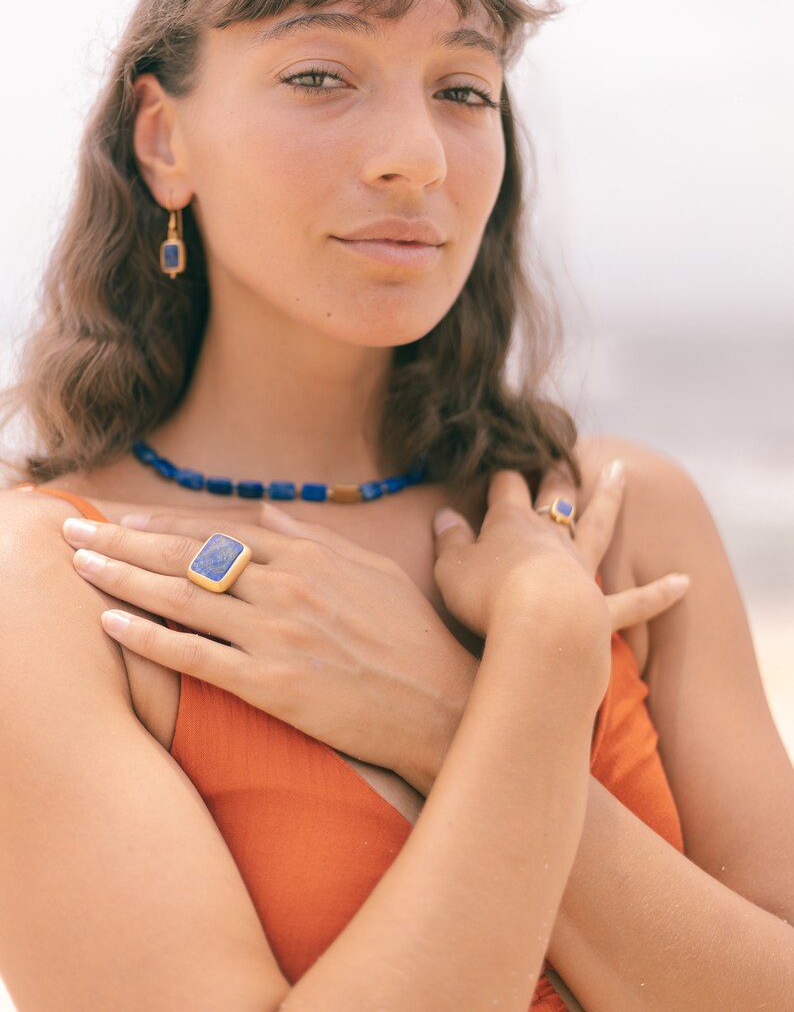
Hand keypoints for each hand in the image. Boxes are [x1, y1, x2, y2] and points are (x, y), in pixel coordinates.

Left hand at [64, 504, 476, 792]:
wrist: (438, 702)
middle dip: (126, 541)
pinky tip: (113, 626)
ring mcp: (278, 635)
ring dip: (124, 580)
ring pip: (184, 599)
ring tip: (81, 568)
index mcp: (311, 555)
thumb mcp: (372, 569)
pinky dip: (151, 639)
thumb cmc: (410, 635)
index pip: (221, 531)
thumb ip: (315, 538)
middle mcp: (288, 586)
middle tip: (78, 531)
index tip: (125, 519)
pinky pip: (197, 657)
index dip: (167, 524)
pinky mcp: (272, 684)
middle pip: (190, 557)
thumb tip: (269, 515)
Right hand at [433, 459, 689, 635]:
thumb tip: (444, 515)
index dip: (502, 475)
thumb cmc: (487, 596)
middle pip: (557, 494)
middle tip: (562, 453)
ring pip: (599, 525)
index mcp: (511, 523)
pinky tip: (685, 582)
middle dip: (557, 472)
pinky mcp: (602, 609)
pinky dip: (659, 593)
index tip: (500, 465)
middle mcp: (551, 537)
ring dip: (610, 498)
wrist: (539, 627)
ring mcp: (581, 569)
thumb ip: (449, 540)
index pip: (507, 487)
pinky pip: (635, 601)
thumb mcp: (452, 567)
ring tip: (621, 471)